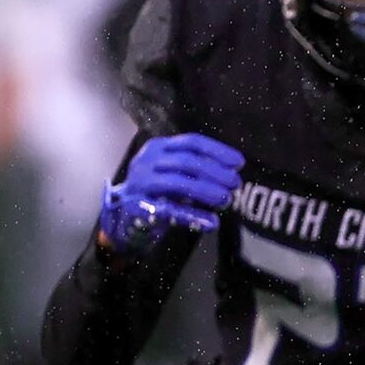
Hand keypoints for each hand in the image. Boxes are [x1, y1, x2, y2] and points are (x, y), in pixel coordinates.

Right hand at [98, 133, 244, 255]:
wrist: (125, 215)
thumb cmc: (157, 191)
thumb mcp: (176, 174)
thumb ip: (199, 171)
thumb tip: (232, 174)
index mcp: (159, 147)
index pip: (192, 142)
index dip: (217, 151)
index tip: (239, 162)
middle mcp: (148, 160)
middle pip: (187, 161)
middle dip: (216, 171)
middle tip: (235, 183)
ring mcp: (141, 183)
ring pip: (178, 182)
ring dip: (206, 190)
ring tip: (226, 199)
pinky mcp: (140, 207)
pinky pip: (170, 211)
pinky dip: (193, 217)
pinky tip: (212, 222)